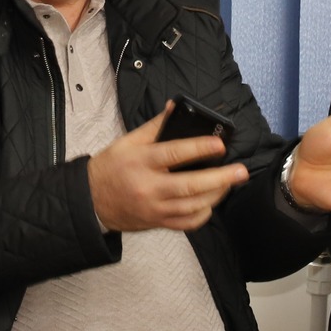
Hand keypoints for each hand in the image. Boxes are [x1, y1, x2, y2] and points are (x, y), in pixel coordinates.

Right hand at [86, 103, 248, 231]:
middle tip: (240, 171)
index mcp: (140, 162)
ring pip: (192, 206)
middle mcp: (148, 187)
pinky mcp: (157, 222)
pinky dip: (203, 214)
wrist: (90, 201)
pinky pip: (186, 223)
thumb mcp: (127, 142)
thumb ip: (154, 126)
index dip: (199, 148)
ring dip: (216, 194)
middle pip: (189, 185)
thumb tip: (175, 107)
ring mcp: (154, 208)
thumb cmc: (110, 167)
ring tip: (229, 182)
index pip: (174, 153)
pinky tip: (211, 202)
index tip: (219, 144)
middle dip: (219, 178)